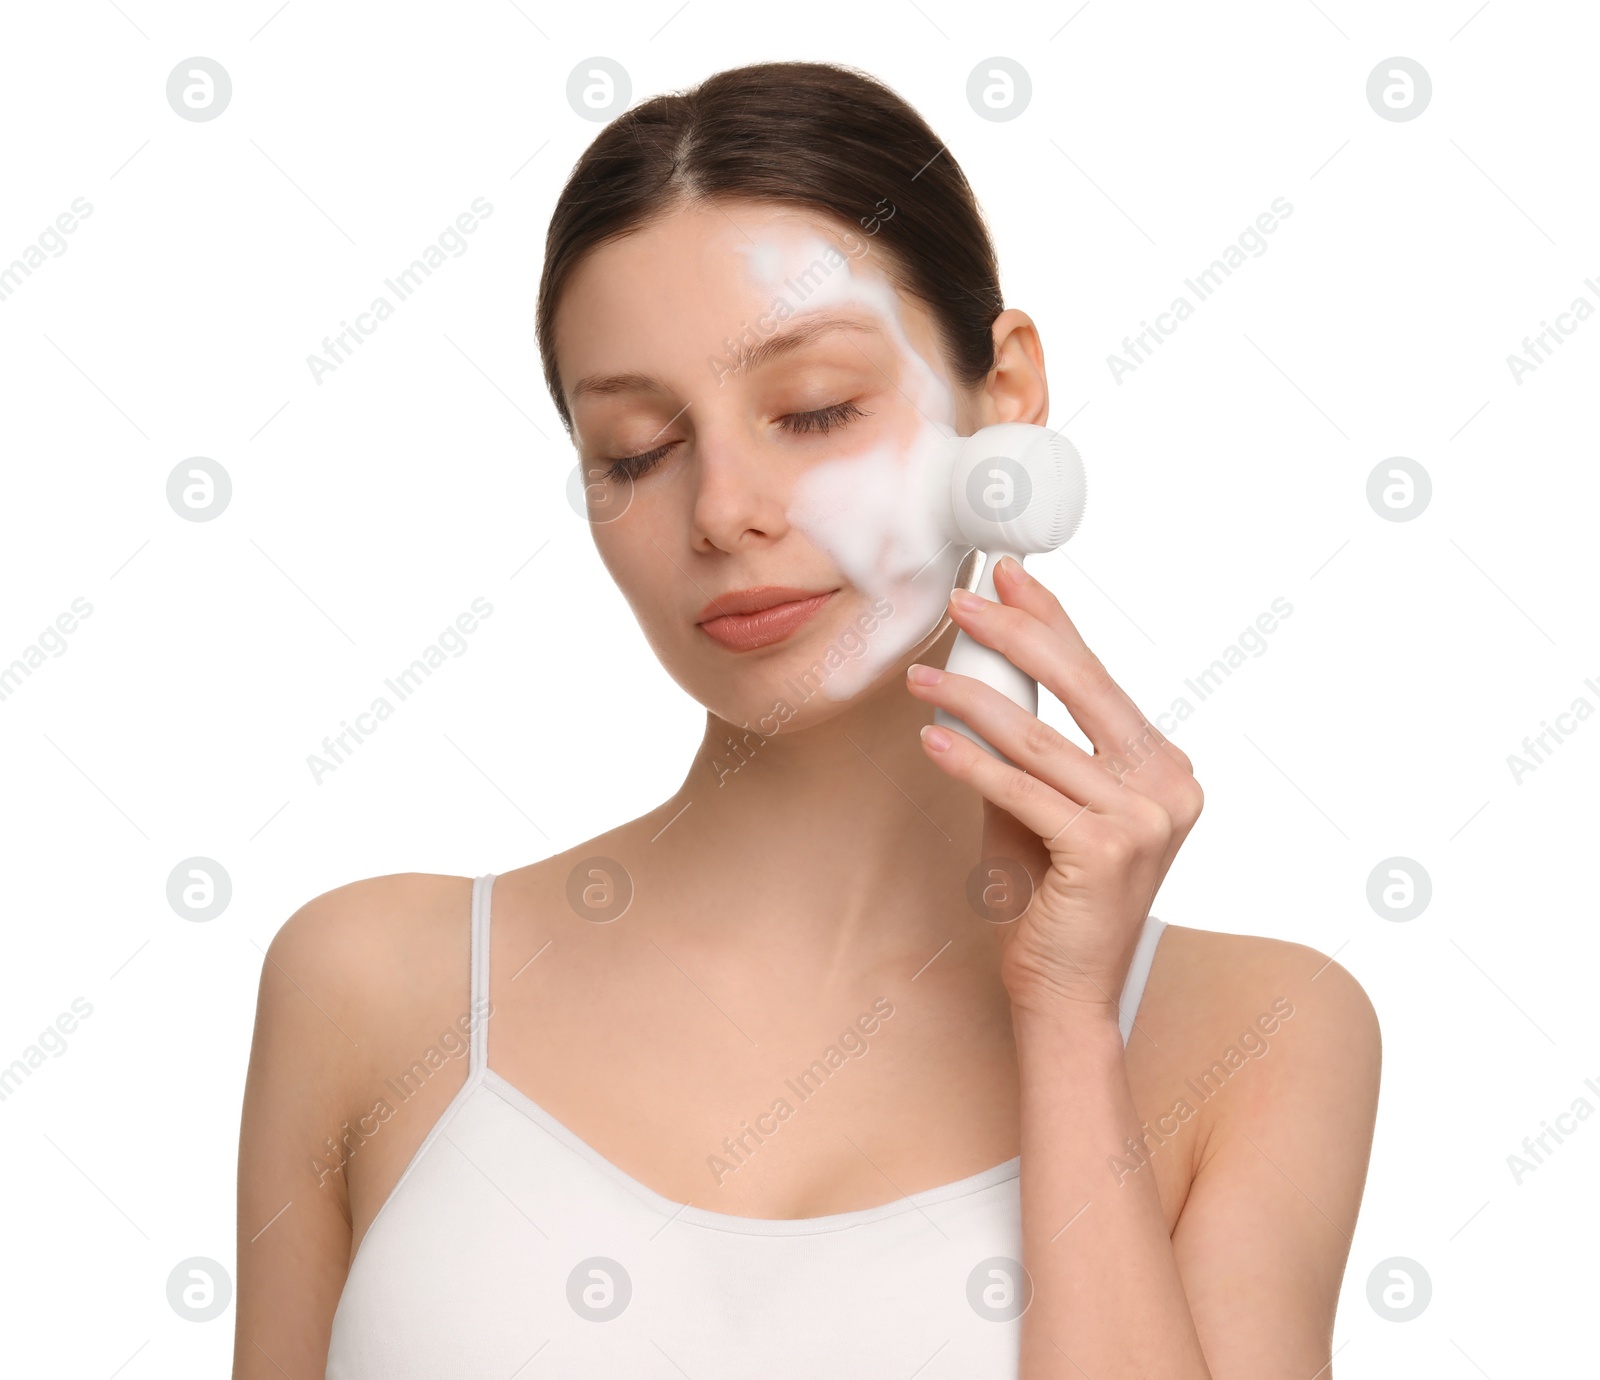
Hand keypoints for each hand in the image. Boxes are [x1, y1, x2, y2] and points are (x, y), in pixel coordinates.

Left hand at [905, 556, 1203, 1021]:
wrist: (1065, 994)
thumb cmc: (1049, 900)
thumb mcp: (1039, 808)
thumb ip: (1024, 748)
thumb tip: (977, 676)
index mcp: (1166, 770)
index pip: (1101, 680)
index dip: (1054, 622)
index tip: (1013, 578)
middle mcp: (1169, 786)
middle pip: (1082, 688)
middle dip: (1016, 634)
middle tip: (964, 599)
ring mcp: (1145, 819)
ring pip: (1039, 738)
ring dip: (970, 700)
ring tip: (923, 674)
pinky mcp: (1105, 850)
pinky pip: (1021, 788)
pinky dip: (969, 761)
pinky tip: (932, 739)